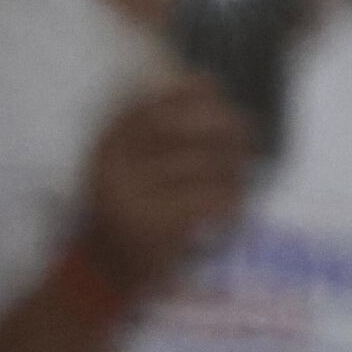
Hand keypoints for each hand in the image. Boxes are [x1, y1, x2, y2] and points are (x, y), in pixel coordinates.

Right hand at [80, 74, 252, 293]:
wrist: (105, 272)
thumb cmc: (130, 209)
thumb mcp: (128, 160)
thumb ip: (158, 123)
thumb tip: (207, 79)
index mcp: (107, 144)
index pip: (153, 102)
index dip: (190, 91)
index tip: (217, 92)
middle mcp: (114, 166)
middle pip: (186, 129)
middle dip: (225, 128)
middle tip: (246, 137)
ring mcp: (133, 197)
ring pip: (206, 166)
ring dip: (234, 172)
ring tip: (239, 182)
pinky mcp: (156, 228)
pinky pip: (211, 201)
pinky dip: (231, 204)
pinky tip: (232, 211)